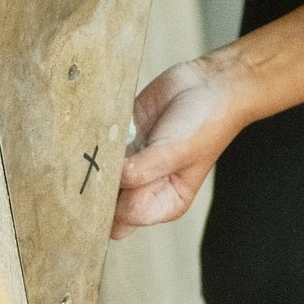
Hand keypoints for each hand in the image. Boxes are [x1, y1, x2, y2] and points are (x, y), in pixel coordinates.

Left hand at [111, 54, 248, 238]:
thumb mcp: (176, 152)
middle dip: (95, 187)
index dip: (110, 204)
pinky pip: (98, 147)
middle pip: (105, 202)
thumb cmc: (205, 124)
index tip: (107, 179)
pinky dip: (93, 140)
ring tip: (101, 142)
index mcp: (164, 203)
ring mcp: (131, 163)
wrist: (211, 84)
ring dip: (92, 161)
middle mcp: (145, 188)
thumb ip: (142, 171)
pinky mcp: (122, 139)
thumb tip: (106, 179)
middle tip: (95, 163)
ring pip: (97, 174)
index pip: (123, 219)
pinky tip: (100, 128)